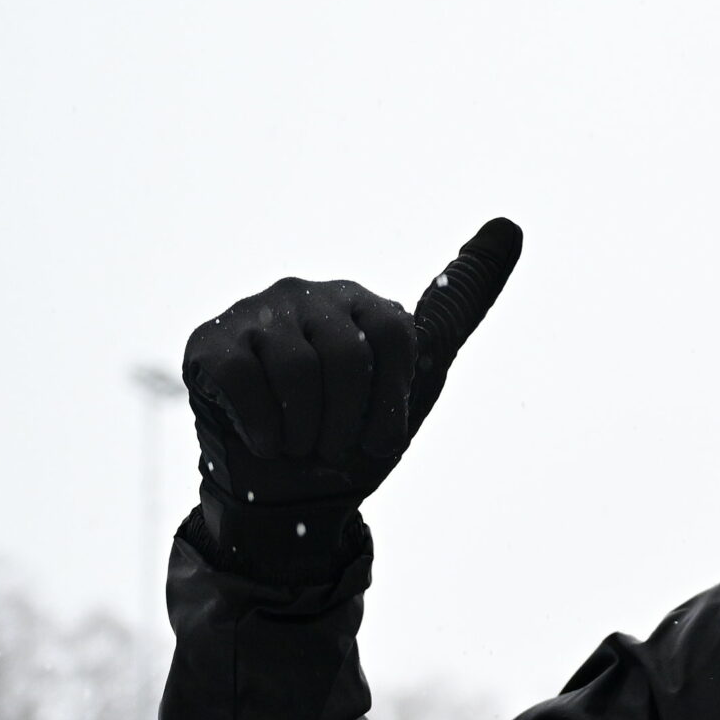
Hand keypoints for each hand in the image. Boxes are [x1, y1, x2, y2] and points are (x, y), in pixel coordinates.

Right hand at [182, 217, 518, 528]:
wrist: (292, 495)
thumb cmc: (357, 433)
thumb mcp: (421, 369)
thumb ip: (462, 297)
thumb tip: (510, 224)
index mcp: (362, 304)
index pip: (397, 336)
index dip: (391, 401)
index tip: (380, 434)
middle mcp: (307, 296)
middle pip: (346, 356)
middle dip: (347, 421)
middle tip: (333, 446)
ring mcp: (255, 315)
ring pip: (296, 372)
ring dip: (305, 431)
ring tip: (300, 445)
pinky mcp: (209, 343)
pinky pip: (245, 383)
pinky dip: (264, 429)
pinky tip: (266, 441)